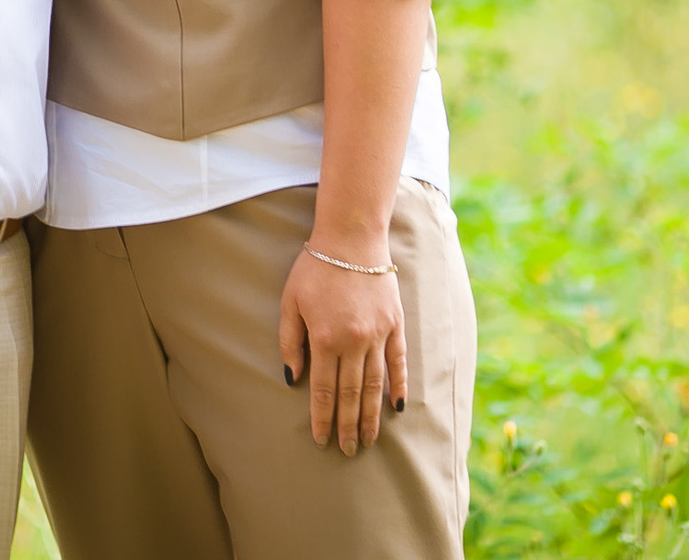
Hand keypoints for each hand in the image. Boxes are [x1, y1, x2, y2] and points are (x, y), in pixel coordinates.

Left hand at [277, 247, 405, 456]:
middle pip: (350, 394)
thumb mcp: (290, 302)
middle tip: (348, 450)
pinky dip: (398, 386)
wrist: (351, 239)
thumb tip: (292, 378)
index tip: (321, 439)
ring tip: (369, 439)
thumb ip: (290, 342)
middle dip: (348, 425)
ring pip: (375, 384)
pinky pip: (398, 363)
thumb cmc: (314, 268)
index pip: (323, 389)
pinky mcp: (395, 325)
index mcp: (326, 338)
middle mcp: (354, 342)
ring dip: (371, 414)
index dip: (322, 417)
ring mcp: (378, 335)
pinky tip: (396, 407)